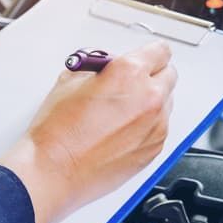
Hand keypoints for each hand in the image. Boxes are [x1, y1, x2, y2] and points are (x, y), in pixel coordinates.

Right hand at [0, 41, 175, 222]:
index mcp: (129, 73)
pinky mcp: (155, 148)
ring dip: (151, 101)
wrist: (54, 172)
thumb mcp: (71, 81)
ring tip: (122, 111)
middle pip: (169, 74)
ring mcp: (156, 125)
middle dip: (152, 75)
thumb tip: (108, 68)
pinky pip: (160, 127)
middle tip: (132, 83)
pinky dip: (148, 125)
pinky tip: (122, 131)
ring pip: (166, 102)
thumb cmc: (58, 132)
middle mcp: (149, 97)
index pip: (160, 51)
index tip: (147, 57)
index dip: (150, 53)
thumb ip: (99, 68)